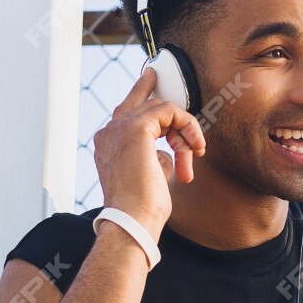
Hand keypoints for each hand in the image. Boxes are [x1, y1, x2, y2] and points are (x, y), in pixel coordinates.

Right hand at [92, 63, 206, 233]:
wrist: (133, 220)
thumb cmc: (142, 208)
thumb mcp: (150, 176)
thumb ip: (156, 158)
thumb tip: (170, 152)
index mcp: (107, 144)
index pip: (127, 112)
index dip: (143, 95)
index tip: (153, 82)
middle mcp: (109, 132)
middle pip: (144, 105)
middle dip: (172, 116)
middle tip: (184, 119)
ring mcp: (120, 127)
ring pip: (160, 108)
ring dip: (184, 132)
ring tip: (194, 155)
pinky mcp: (136, 127)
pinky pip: (169, 110)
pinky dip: (187, 126)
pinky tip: (195, 147)